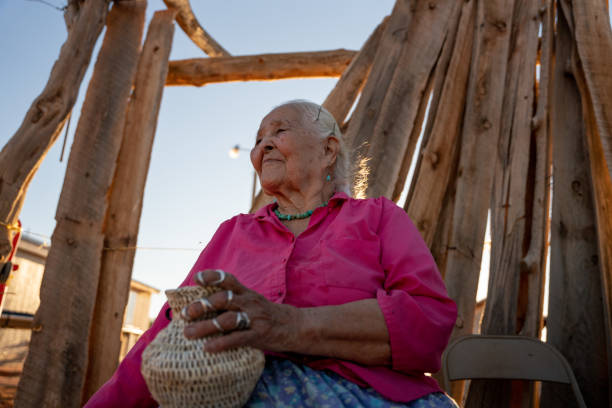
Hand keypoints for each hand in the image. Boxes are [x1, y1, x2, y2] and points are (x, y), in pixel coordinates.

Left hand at [181, 269, 301, 352]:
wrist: (294, 326)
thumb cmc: (265, 314)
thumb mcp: (251, 302)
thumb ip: (232, 302)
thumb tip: (200, 307)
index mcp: (246, 293)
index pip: (228, 280)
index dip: (213, 276)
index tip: (197, 279)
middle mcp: (249, 302)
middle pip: (223, 300)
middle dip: (202, 306)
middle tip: (184, 314)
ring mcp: (254, 318)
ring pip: (227, 320)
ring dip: (205, 326)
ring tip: (189, 333)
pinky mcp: (259, 335)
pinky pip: (237, 339)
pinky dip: (221, 343)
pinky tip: (208, 348)